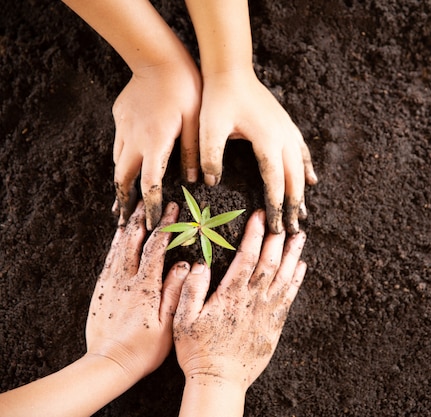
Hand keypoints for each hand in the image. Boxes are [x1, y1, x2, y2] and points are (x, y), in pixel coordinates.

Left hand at [87, 201, 187, 379]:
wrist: (109, 364)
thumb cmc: (143, 349)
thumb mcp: (167, 324)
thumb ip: (174, 292)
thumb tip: (185, 264)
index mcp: (144, 286)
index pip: (155, 247)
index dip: (165, 225)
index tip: (174, 209)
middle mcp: (125, 280)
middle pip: (134, 241)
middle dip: (144, 219)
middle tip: (151, 202)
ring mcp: (111, 284)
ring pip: (118, 248)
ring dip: (128, 227)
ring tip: (135, 211)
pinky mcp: (102, 290)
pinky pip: (108, 260)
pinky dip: (115, 245)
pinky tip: (119, 238)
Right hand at [112, 59, 201, 229]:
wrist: (158, 57)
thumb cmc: (185, 89)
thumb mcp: (195, 123)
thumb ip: (194, 152)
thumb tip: (196, 180)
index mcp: (155, 144)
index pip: (149, 184)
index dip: (149, 207)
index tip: (149, 224)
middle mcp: (134, 140)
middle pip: (122, 179)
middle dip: (123, 202)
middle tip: (124, 223)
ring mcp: (124, 128)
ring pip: (118, 162)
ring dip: (120, 183)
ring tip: (122, 202)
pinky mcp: (120, 116)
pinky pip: (119, 143)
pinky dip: (123, 160)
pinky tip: (128, 164)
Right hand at [173, 210, 306, 390]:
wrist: (219, 380)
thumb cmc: (198, 350)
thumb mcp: (183, 319)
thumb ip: (191, 290)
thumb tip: (198, 264)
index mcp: (230, 295)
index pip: (247, 257)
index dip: (255, 234)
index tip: (259, 216)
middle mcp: (252, 299)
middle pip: (270, 262)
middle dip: (278, 237)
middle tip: (285, 218)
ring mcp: (266, 311)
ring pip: (285, 276)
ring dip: (293, 254)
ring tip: (300, 235)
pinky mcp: (274, 324)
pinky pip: (290, 297)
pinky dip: (297, 280)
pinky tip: (301, 266)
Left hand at [197, 68, 317, 233]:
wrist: (231, 69)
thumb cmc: (218, 98)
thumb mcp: (209, 128)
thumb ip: (209, 156)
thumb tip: (211, 182)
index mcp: (268, 141)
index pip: (275, 182)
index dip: (277, 206)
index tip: (277, 227)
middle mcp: (284, 138)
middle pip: (294, 180)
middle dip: (294, 206)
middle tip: (293, 230)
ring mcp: (288, 130)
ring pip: (301, 168)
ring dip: (302, 192)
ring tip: (303, 213)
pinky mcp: (285, 125)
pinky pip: (302, 152)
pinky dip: (307, 169)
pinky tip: (311, 179)